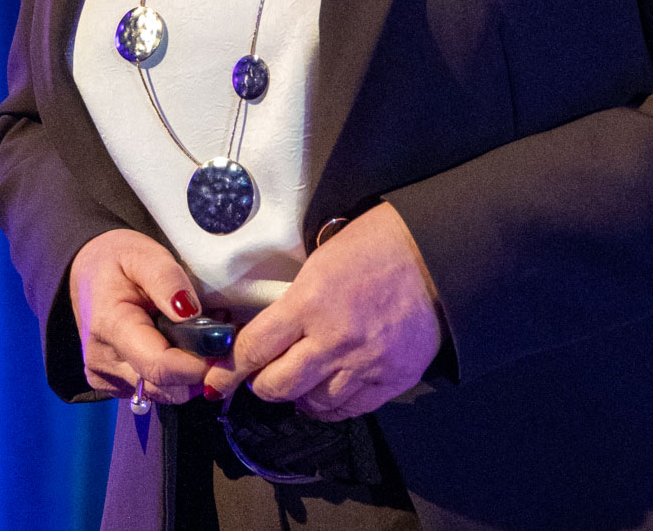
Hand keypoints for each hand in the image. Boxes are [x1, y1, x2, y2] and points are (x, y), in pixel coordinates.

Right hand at [68, 229, 214, 405]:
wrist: (87, 273)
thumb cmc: (118, 259)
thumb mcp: (144, 254)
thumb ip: (168, 281)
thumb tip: (191, 312)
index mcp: (110, 327)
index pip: (159, 366)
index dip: (197, 365)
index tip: (225, 347)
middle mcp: (103, 362)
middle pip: (165, 387)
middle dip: (200, 368)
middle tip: (220, 335)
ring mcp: (106, 377)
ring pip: (163, 393)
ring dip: (189, 373)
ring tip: (201, 335)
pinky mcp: (112, 384)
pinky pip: (153, 390)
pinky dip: (174, 375)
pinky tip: (180, 345)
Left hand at [203, 202, 444, 420]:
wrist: (438, 255)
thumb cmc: (378, 243)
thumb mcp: (323, 258)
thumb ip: (295, 298)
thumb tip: (266, 328)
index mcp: (310, 301)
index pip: (254, 349)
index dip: (228, 369)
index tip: (215, 379)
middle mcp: (332, 340)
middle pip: (276, 386)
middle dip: (260, 383)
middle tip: (260, 373)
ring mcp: (363, 366)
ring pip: (311, 403)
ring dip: (298, 393)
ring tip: (299, 379)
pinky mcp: (389, 382)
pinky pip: (348, 409)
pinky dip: (331, 403)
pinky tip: (328, 390)